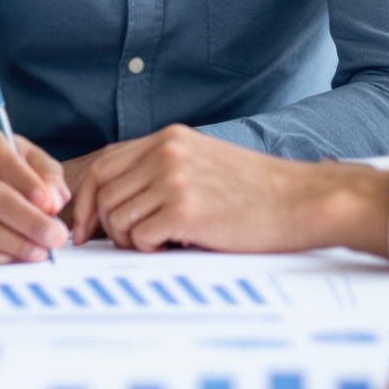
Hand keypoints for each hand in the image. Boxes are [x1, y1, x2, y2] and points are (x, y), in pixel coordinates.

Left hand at [65, 124, 388, 255]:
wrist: (305, 201)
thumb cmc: (260, 192)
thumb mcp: (205, 162)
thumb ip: (163, 169)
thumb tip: (119, 200)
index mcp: (168, 139)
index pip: (103, 165)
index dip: (84, 199)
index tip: (84, 227)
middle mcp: (165, 153)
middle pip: (101, 191)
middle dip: (98, 224)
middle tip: (113, 246)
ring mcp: (173, 179)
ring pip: (116, 217)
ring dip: (128, 240)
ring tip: (157, 245)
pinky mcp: (185, 209)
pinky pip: (139, 237)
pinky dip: (147, 249)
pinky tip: (173, 247)